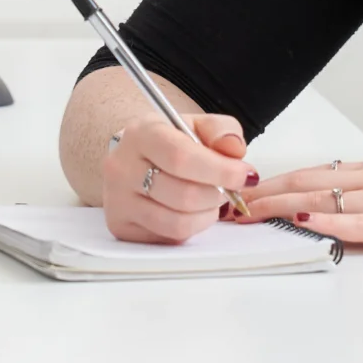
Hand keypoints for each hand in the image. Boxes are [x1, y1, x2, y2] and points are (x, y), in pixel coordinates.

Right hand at [101, 113, 256, 244]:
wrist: (134, 157)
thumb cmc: (169, 142)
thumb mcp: (196, 124)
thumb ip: (222, 130)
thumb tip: (235, 151)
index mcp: (141, 134)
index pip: (181, 157)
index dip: (219, 171)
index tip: (244, 175)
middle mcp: (121, 167)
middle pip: (182, 195)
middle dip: (218, 195)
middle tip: (230, 190)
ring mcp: (118, 201)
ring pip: (177, 223)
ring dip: (207, 215)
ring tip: (212, 200)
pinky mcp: (121, 227)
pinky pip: (169, 238)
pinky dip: (191, 228)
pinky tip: (192, 212)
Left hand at [238, 157, 362, 255]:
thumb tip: (337, 207)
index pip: (311, 171)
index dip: (272, 181)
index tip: (241, 191)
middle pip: (307, 181)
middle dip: (263, 193)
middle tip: (227, 203)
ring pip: (326, 197)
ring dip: (283, 206)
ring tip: (249, 213)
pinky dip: (332, 222)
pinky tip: (308, 223)